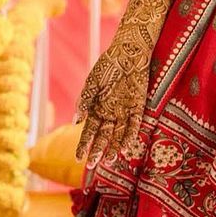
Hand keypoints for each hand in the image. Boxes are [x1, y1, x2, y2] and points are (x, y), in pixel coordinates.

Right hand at [75, 17, 154, 166]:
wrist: (128, 51)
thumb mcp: (92, 82)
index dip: (84, 144)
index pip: (89, 131)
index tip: (78, 158)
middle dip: (98, 151)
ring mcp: (124, 110)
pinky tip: (125, 147)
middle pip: (103, 136)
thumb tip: (76, 120)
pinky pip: (134, 124)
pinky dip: (129, 135)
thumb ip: (84, 100)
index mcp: (97, 108)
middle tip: (93, 165)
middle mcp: (110, 112)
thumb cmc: (107, 65)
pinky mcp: (138, 106)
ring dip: (114, 148)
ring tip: (109, 161)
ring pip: (118, 134)